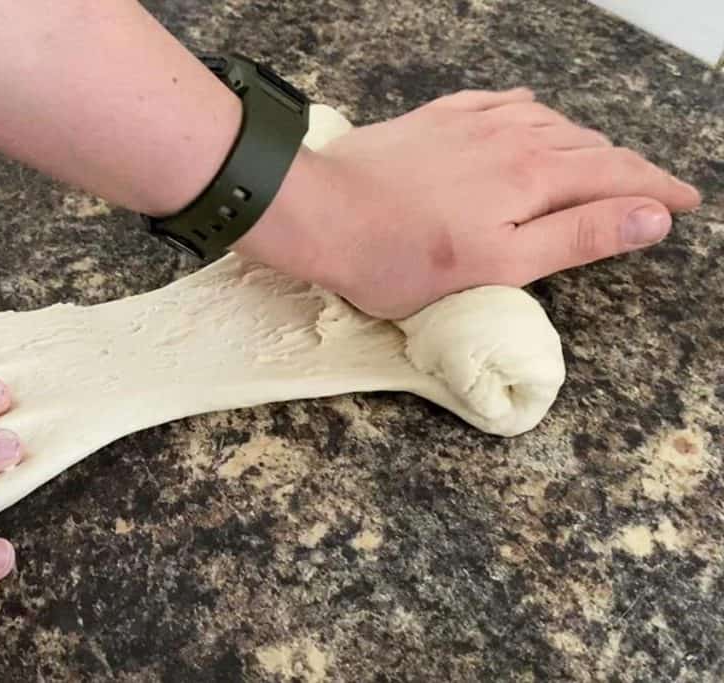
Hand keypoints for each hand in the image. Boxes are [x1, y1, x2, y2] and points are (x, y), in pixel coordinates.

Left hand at [236, 88, 701, 318]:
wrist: (320, 214)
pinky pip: (502, 103)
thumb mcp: (499, 264)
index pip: (616, 177)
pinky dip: (533, 113)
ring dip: (585, 143)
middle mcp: (511, 138)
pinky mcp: (437, 118)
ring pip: (550, 123)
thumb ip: (577, 236)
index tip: (686, 203)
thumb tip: (649, 215)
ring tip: (600, 162)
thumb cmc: (400, 258)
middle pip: (590, 147)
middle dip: (630, 169)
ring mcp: (471, 122)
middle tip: (654, 189)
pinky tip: (531, 115)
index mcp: (533, 179)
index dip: (657, 190)